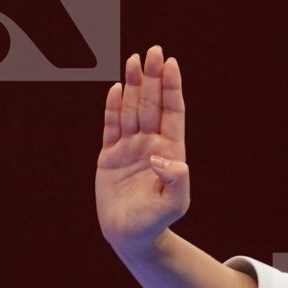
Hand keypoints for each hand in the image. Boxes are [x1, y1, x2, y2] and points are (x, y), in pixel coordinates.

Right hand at [95, 45, 188, 253]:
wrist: (131, 236)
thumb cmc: (156, 221)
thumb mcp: (174, 204)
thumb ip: (176, 181)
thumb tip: (165, 158)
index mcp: (170, 152)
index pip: (172, 113)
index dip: (171, 88)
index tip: (171, 64)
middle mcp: (151, 145)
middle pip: (152, 104)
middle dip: (152, 78)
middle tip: (153, 51)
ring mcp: (130, 148)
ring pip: (132, 110)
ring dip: (134, 85)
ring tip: (134, 60)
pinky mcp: (110, 155)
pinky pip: (111, 126)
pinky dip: (113, 107)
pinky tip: (117, 88)